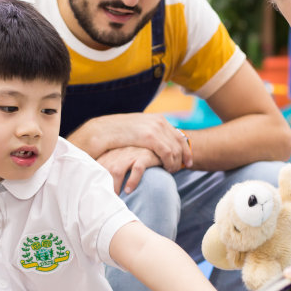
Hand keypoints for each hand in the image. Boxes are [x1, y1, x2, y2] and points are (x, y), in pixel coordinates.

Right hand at [76, 113, 191, 169]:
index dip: (185, 149)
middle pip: (180, 142)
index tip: (188, 161)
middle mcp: (159, 121)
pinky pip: (167, 152)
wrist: (102, 130)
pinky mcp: (149, 136)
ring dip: (175, 162)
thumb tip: (157, 144)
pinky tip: (166, 170)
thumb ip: (148, 135)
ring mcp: (155, 128)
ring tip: (171, 171)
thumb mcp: (138, 131)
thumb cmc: (117, 134)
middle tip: (183, 168)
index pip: (178, 135)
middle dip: (183, 157)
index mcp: (157, 119)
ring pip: (175, 149)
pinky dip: (169, 162)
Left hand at [97, 146, 160, 193]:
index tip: (91, 194)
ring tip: (114, 198)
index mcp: (110, 154)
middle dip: (102, 185)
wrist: (157, 148)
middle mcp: (118, 153)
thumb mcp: (120, 161)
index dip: (94, 180)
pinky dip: (132, 180)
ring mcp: (131, 154)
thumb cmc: (135, 159)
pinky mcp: (145, 156)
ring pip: (117, 169)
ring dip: (114, 185)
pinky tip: (129, 190)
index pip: (96, 167)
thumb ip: (108, 170)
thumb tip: (96, 188)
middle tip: (101, 200)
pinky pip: (137, 168)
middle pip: (104, 169)